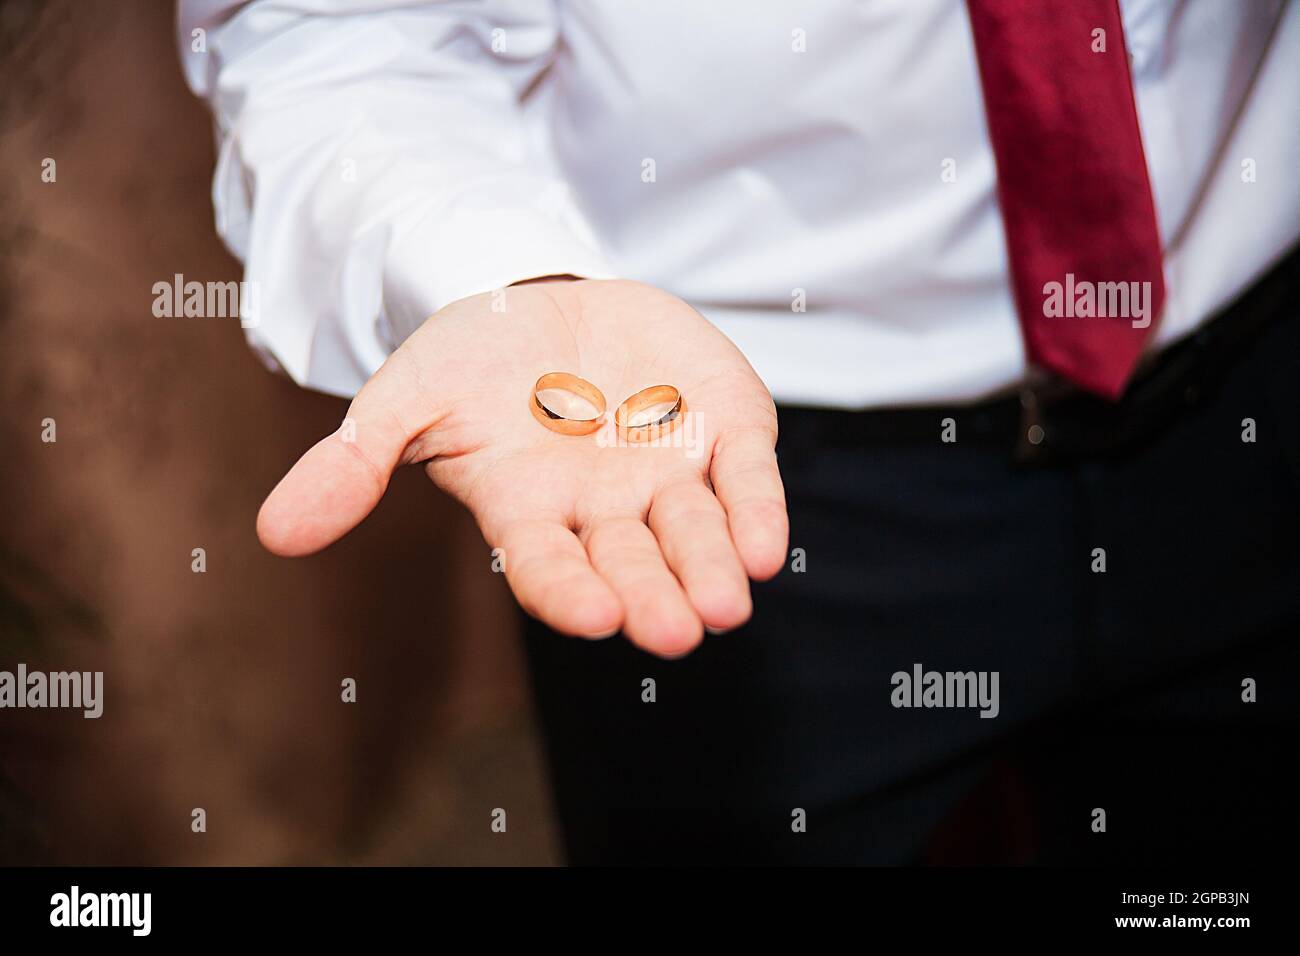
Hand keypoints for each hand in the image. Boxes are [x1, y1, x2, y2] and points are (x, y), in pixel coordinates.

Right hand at [256, 278, 787, 656]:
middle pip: (632, 562)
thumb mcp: (407, 396)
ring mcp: (667, 472)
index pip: (547, 565)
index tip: (594, 614)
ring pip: (696, 532)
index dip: (569, 589)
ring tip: (728, 603)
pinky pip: (744, 477)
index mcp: (530, 511)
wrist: (548, 297)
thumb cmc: (474, 359)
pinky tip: (768, 546)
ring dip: (714, 566)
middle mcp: (604, 509)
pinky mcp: (721, 430)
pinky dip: (755, 509)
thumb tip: (274, 534)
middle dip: (654, 596)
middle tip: (675, 631)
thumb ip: (353, 461)